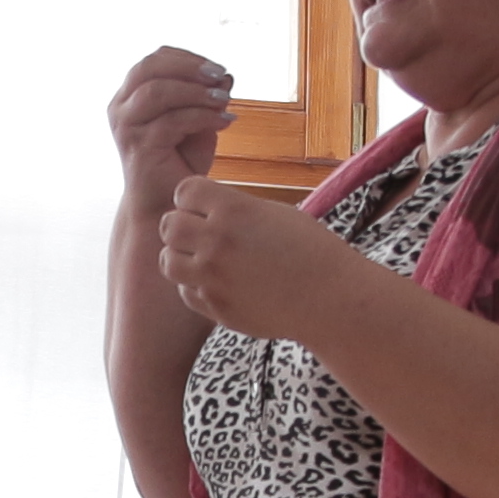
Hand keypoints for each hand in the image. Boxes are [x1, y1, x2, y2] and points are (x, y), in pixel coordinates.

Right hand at [108, 46, 232, 212]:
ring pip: (157, 91)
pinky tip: (225, 121)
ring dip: (196, 92)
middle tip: (220, 76)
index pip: (154, 60)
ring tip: (225, 100)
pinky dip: (203, 117)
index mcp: (130, 95)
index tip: (217, 68)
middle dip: (189, 67)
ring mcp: (125, 127)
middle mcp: (121, 108)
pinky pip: (172, 121)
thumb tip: (225, 75)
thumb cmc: (181, 162)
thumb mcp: (198, 121)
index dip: (187, 58)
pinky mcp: (137, 147)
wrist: (168, 205)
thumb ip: (207, 97)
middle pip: (150, 67)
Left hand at [155, 175, 365, 341]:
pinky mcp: (215, 307)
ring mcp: (212, 277)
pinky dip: (195, 286)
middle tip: (198, 232)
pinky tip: (217, 283)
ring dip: (181, 257)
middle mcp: (216, 242)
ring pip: (167, 261)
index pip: (184, 191)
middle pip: (168, 225)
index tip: (204, 206)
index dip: (192, 198)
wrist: (330, 298)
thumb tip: (204, 208)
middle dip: (181, 225)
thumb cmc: (311, 250)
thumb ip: (234, 209)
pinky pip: (185, 291)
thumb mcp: (274, 214)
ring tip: (201, 258)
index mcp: (233, 210)